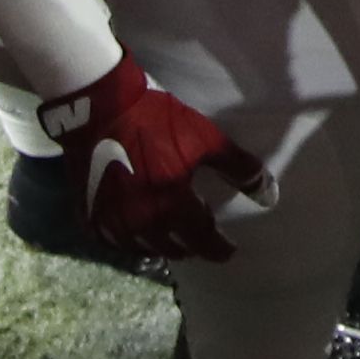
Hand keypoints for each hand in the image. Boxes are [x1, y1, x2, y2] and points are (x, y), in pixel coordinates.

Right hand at [36, 54, 261, 267]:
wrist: (98, 108)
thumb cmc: (155, 121)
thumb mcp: (205, 139)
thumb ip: (240, 169)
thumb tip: (270, 196)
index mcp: (172, 208)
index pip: (203, 241)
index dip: (219, 249)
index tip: (229, 250)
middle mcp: (141, 225)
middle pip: (174, 249)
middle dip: (191, 245)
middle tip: (201, 236)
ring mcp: (112, 223)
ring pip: (144, 248)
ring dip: (162, 244)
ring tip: (171, 234)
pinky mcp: (89, 216)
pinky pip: (114, 241)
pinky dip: (130, 240)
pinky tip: (137, 229)